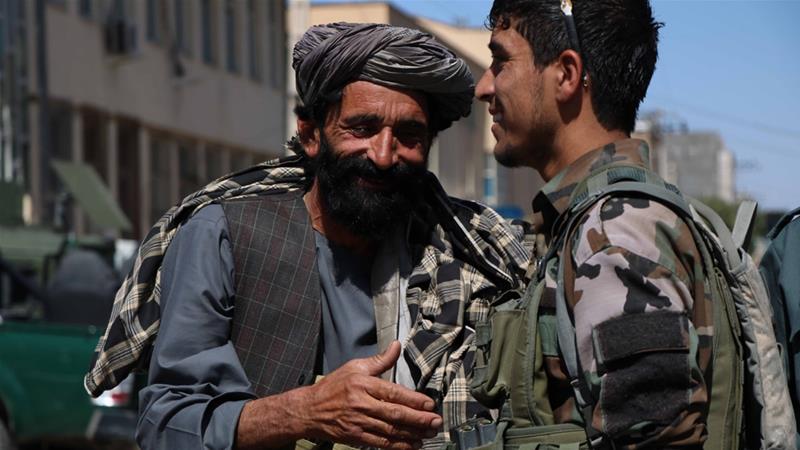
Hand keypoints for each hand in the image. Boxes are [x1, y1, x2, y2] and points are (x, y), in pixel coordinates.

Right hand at [297, 341, 441, 449]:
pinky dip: (398, 446)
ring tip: (429, 435)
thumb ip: (380, 360)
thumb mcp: (355, 367)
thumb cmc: (333, 386)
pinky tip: (412, 445)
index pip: (393, 393)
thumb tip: (397, 346)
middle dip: (419, 419)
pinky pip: (381, 443)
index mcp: (363, 384)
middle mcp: (362, 404)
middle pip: (395, 414)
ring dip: (412, 434)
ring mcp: (359, 422)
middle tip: (436, 422)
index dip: (414, 400)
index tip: (430, 404)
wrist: (309, 409)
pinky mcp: (356, 437)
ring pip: (391, 430)